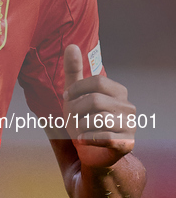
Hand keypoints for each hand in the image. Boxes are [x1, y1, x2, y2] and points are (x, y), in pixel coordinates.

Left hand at [63, 44, 135, 168]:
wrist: (91, 153)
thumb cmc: (82, 121)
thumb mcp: (74, 95)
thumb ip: (74, 71)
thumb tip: (71, 45)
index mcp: (119, 92)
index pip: (98, 81)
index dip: (77, 90)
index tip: (67, 98)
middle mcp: (129, 107)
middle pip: (95, 100)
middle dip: (76, 110)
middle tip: (71, 119)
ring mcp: (130, 126)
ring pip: (97, 119)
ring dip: (80, 126)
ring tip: (78, 131)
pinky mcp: (126, 144)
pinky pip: (103, 137)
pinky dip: (87, 138)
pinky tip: (82, 140)